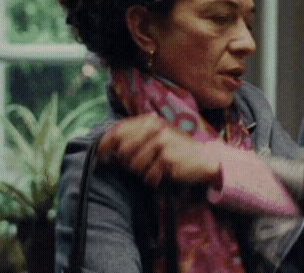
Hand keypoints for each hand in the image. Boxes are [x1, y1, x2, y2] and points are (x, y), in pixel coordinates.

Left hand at [97, 113, 221, 187]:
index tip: (98, 155)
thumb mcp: (158, 138)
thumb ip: (135, 137)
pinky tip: (164, 176)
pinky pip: (148, 176)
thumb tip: (105, 146)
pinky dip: (154, 180)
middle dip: (128, 163)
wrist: (205, 160)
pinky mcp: (166, 159)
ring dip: (143, 173)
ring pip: (134, 166)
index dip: (105, 143)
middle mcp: (154, 129)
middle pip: (123, 150)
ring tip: (157, 169)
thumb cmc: (178, 151)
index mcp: (150, 122)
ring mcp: (161, 143)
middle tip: (142, 166)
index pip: (119, 130)